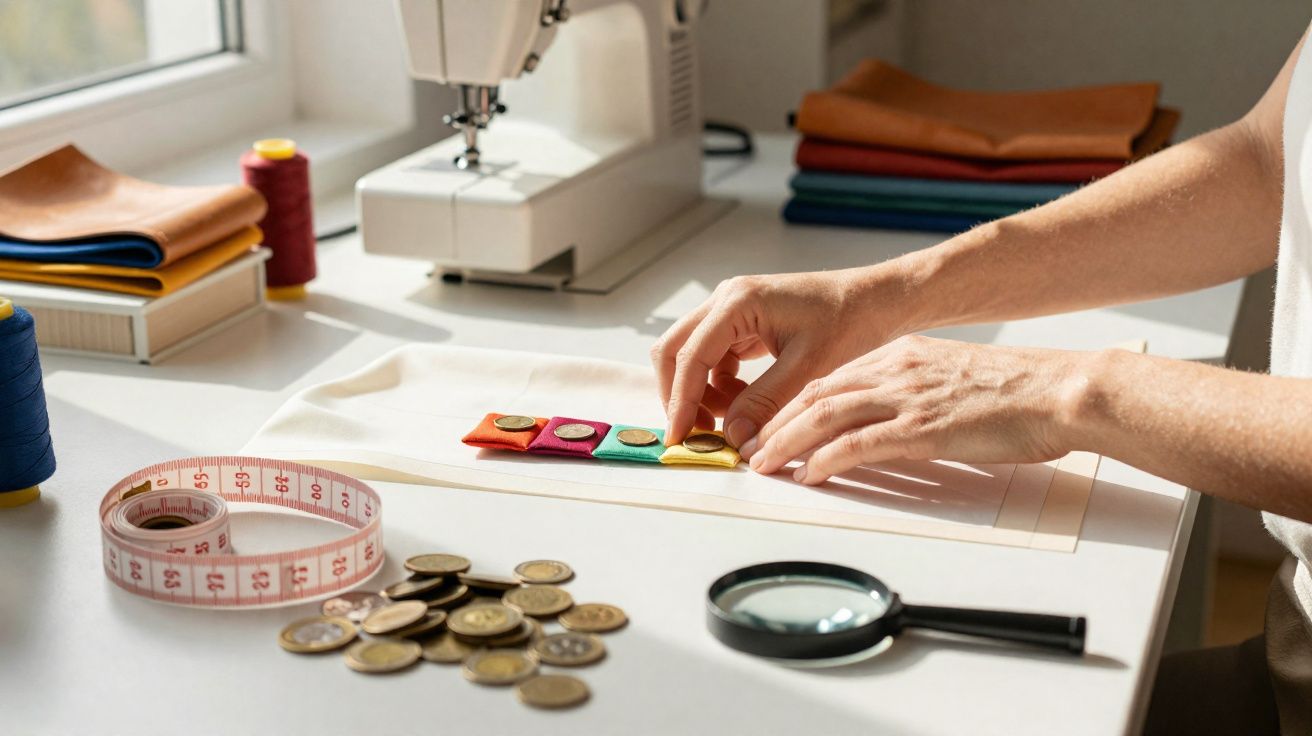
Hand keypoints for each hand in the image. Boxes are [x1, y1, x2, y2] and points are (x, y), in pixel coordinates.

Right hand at [650, 269, 910, 446]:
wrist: (874, 301)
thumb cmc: (849, 322)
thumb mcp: (808, 369)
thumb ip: (765, 403)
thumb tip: (732, 437)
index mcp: (739, 302)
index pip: (691, 355)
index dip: (680, 400)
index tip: (679, 436)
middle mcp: (726, 299)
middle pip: (675, 350)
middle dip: (679, 394)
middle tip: (695, 433)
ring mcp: (731, 309)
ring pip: (691, 356)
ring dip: (701, 392)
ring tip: (733, 420)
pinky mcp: (742, 322)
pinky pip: (714, 358)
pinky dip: (720, 385)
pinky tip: (745, 403)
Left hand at [744, 335, 1085, 483]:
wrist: (1059, 390)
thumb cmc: (1019, 392)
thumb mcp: (954, 381)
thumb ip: (917, 395)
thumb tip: (894, 422)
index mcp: (904, 356)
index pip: (833, 379)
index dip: (794, 404)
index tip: (772, 425)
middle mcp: (897, 370)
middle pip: (817, 394)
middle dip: (777, 422)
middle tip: (750, 447)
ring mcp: (908, 397)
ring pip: (826, 415)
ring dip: (787, 441)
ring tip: (762, 464)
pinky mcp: (923, 427)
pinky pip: (860, 443)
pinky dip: (827, 459)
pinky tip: (809, 474)